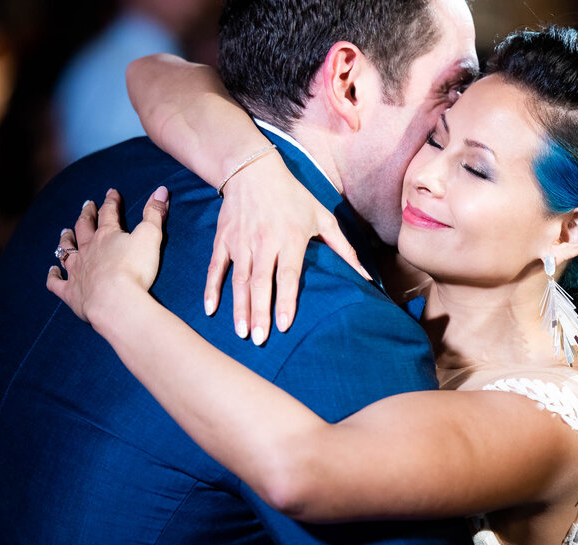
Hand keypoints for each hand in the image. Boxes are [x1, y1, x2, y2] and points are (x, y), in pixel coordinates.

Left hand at [46, 187, 168, 324]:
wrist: (116, 301)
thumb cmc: (135, 269)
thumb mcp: (150, 237)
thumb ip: (154, 214)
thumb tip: (161, 190)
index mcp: (107, 236)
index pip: (108, 213)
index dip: (111, 202)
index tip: (112, 193)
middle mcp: (88, 250)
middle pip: (84, 228)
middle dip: (86, 215)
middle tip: (86, 206)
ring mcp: (77, 270)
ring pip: (66, 251)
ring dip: (65, 240)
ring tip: (65, 232)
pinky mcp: (71, 292)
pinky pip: (56, 282)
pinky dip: (53, 275)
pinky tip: (52, 271)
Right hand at [204, 152, 370, 344]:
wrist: (253, 171)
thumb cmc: (293, 196)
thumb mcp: (323, 217)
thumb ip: (344, 248)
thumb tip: (366, 276)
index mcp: (290, 239)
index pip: (287, 276)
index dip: (284, 301)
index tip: (283, 325)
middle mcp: (263, 242)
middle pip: (260, 283)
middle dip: (259, 313)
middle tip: (258, 340)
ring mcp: (241, 242)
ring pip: (238, 280)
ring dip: (239, 308)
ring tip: (240, 333)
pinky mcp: (223, 240)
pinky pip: (215, 268)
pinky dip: (211, 289)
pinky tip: (211, 310)